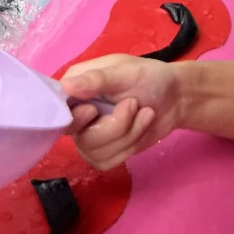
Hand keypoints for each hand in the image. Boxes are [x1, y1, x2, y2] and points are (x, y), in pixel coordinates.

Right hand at [60, 54, 182, 170]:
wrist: (176, 98)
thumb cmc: (150, 77)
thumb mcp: (126, 72)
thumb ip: (96, 79)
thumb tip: (65, 86)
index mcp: (76, 85)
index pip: (57, 109)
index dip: (75, 117)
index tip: (94, 111)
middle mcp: (77, 112)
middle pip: (80, 136)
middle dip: (114, 125)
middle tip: (133, 104)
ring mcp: (89, 135)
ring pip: (95, 152)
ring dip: (128, 134)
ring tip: (144, 113)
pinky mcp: (104, 152)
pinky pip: (107, 161)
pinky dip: (130, 145)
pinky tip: (142, 127)